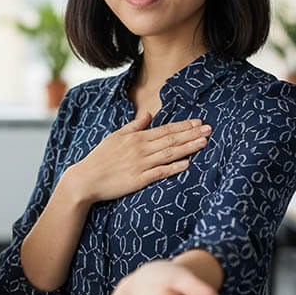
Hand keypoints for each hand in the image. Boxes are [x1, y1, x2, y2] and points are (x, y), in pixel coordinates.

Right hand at [67, 114, 210, 204]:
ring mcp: (140, 164)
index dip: (183, 126)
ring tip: (204, 142)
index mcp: (135, 138)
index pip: (164, 129)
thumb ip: (134, 126)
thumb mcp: (115, 137)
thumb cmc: (99, 158)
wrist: (85, 179)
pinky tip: (187, 164)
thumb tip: (149, 114)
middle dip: (191, 133)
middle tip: (209, 128)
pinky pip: (160, 172)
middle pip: (171, 140)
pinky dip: (174, 167)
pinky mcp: (138, 180)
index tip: (198, 121)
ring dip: (188, 147)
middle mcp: (140, 149)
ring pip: (169, 154)